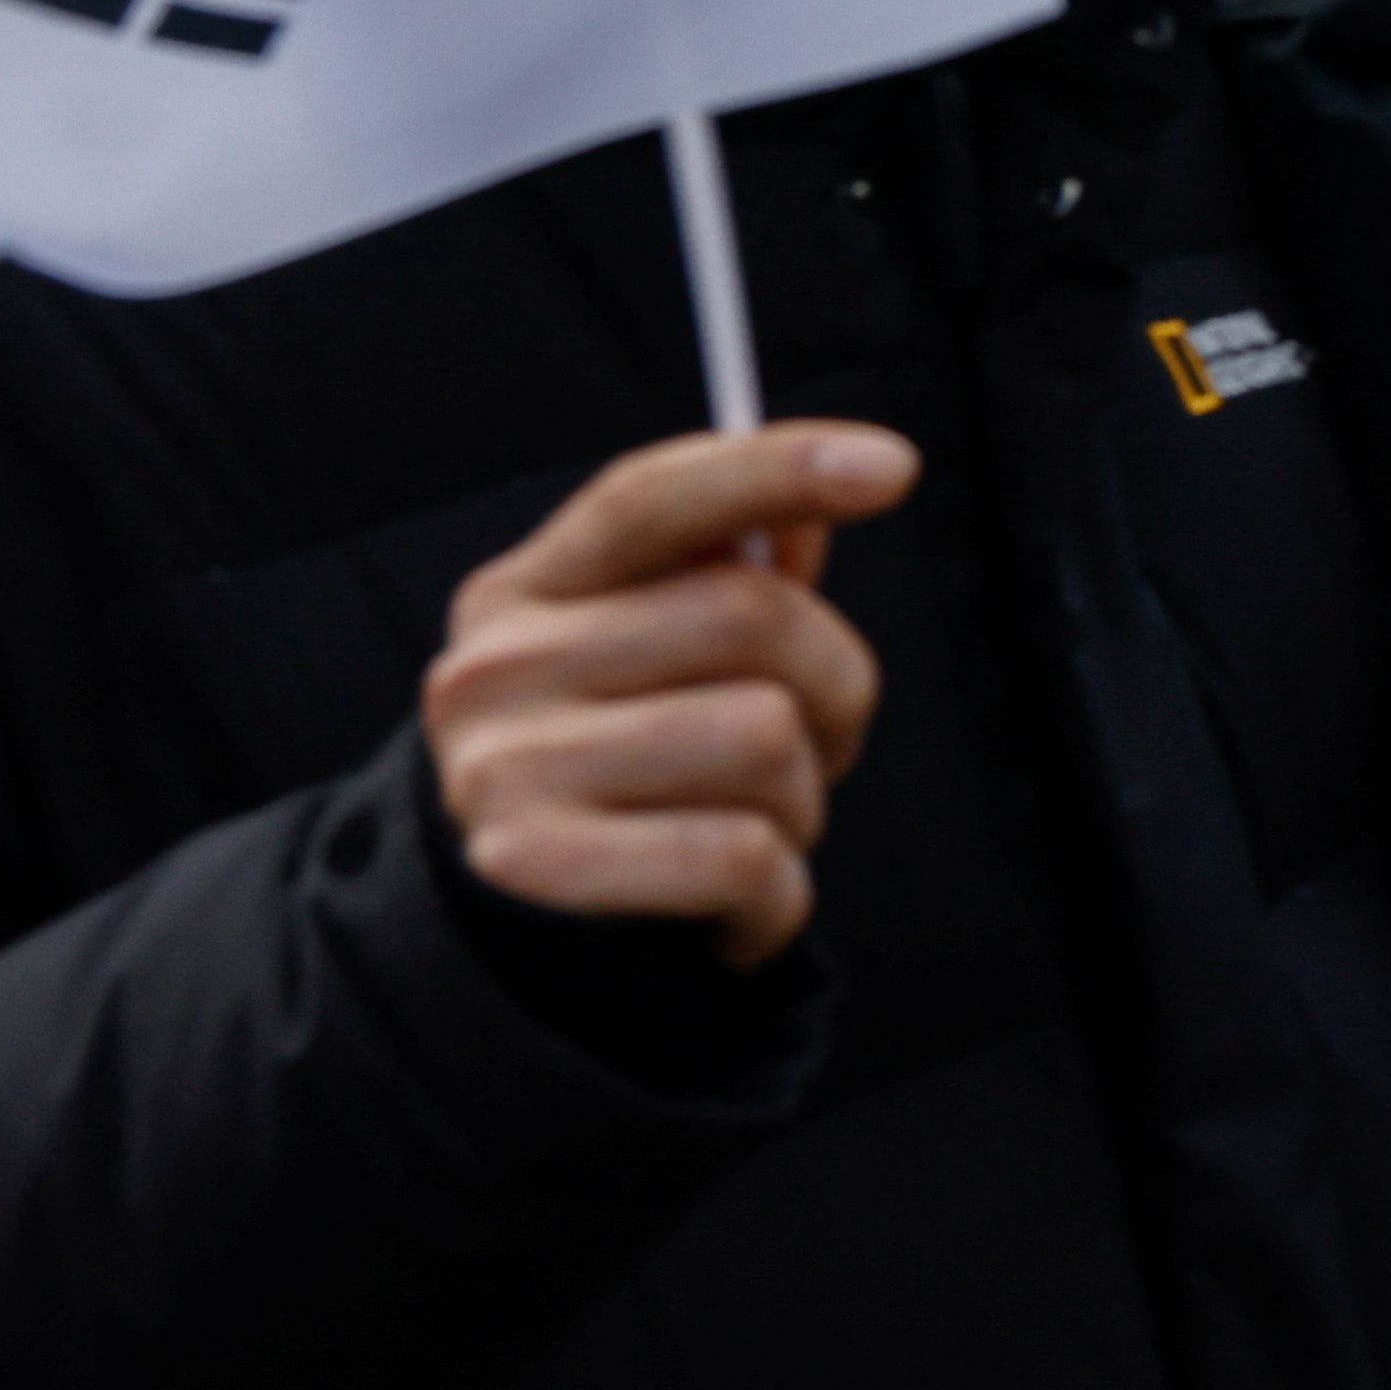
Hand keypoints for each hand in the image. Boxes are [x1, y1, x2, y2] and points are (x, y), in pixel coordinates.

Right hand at [421, 426, 915, 968]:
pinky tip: (746, 908)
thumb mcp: (651, 648)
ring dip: (805, 799)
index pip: (651, 498)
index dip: (773, 467)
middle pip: (751, 617)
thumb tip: (806, 520)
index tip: (893, 465)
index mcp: (525, 588)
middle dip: (837, 686)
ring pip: (764, 739)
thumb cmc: (621, 758)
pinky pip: (739, 854)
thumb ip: (727, 568)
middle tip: (822, 742)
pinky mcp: (532, 869)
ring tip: (761, 827)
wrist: (513, 924)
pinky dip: (779, 894)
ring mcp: (503, 768)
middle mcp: (498, 666)